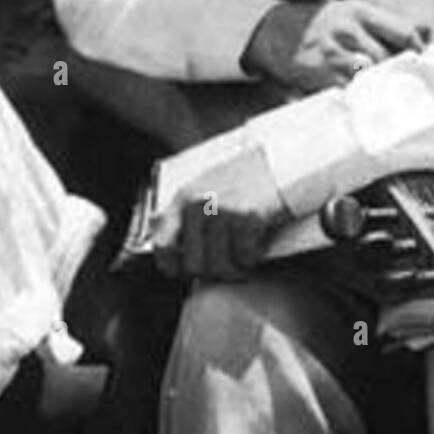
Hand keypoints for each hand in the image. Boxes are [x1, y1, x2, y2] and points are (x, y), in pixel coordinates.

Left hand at [152, 142, 287, 280]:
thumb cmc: (244, 178)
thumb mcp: (205, 187)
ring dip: (235, 269)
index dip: (173, 265)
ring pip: (220, 266)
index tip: (186, 271)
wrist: (281, 162)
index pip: (162, 245)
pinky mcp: (247, 217)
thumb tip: (153, 225)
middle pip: (194, 264)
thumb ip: (182, 209)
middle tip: (228, 264)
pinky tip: (258, 244)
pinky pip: (245, 258)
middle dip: (213, 271)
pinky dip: (253, 258)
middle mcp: (199, 204)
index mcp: (184, 198)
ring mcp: (222, 210)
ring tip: (243, 259)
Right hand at [242, 0, 425, 92]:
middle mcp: (348, 29)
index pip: (403, 31)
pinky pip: (351, 90)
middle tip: (407, 85)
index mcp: (359, 10)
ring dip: (382, 87)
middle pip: (390, 57)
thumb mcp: (351, 14)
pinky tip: (364, 101)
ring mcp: (334, 52)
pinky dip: (361, 98)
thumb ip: (387, 24)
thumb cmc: (318, 25)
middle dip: (399, 73)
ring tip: (387, 96)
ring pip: (373, 76)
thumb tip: (428, 31)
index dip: (417, 50)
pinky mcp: (321, 74)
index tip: (421, 62)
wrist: (268, 31)